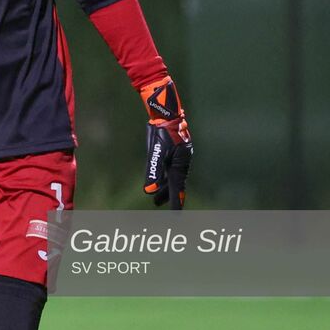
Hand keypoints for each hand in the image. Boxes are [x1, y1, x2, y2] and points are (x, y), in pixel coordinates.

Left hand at [140, 77, 192, 208]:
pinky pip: (170, 168)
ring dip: (164, 186)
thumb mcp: (156, 152)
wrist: (167, 113)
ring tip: (157, 197)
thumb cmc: (161, 132)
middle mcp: (181, 163)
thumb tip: (148, 191)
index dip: (175, 203)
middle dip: (167, 196)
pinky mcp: (175, 152)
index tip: (176, 216)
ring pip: (172, 176)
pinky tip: (159, 179)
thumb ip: (153, 171)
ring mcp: (179, 157)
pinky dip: (165, 176)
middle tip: (158, 206)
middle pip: (174, 184)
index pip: (176, 189)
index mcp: (179, 165)